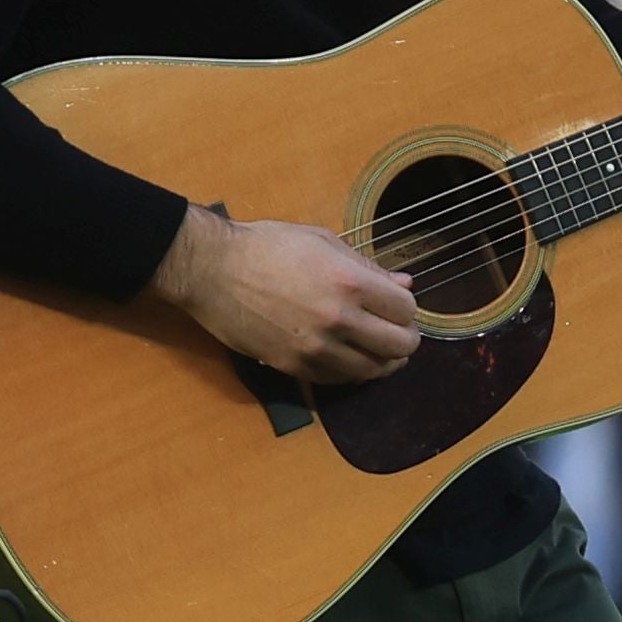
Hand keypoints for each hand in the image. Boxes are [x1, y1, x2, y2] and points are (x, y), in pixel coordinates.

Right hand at [154, 202, 422, 383]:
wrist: (213, 270)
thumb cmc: (268, 246)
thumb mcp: (323, 241)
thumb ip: (367, 266)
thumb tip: (404, 285)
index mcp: (350, 282)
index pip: (406, 311)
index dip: (408, 310)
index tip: (400, 308)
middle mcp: (339, 319)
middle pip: (399, 346)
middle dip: (405, 340)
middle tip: (398, 333)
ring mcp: (316, 348)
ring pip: (372, 370)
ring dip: (383, 362)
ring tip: (378, 350)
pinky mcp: (294, 366)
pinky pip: (339, 380)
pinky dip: (352, 372)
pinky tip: (350, 358)